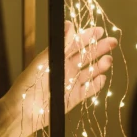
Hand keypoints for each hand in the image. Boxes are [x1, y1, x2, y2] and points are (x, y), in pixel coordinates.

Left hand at [0, 21, 115, 136]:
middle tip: (112, 42)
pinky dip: (96, 85)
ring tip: (108, 60)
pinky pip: (88, 90)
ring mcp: (70, 83)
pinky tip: (102, 78)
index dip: (87, 36)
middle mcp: (65, 69)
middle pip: (86, 56)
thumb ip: (59, 45)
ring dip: (100, 66)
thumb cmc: (29, 84)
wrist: (23, 111)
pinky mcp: (73, 99)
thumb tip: (69, 24)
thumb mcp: (45, 61)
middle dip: (99, 48)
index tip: (99, 30)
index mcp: (57, 58)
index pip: (75, 44)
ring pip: (89, 72)